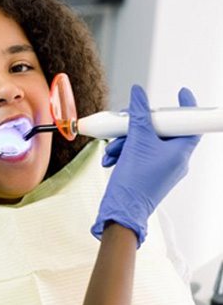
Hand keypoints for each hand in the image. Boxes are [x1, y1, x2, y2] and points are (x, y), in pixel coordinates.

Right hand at [91, 85, 199, 245]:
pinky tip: (112, 158)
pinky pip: (140, 154)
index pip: (191, 124)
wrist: (121, 210)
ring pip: (147, 142)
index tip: (180, 94)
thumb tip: (139, 95)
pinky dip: (125, 152)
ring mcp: (162, 168)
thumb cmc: (134, 183)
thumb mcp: (135, 142)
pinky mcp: (149, 174)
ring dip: (126, 141)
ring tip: (113, 150)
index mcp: (180, 152)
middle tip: (127, 123)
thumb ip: (138, 115)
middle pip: (162, 131)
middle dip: (139, 127)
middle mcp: (175, 160)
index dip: (186, 107)